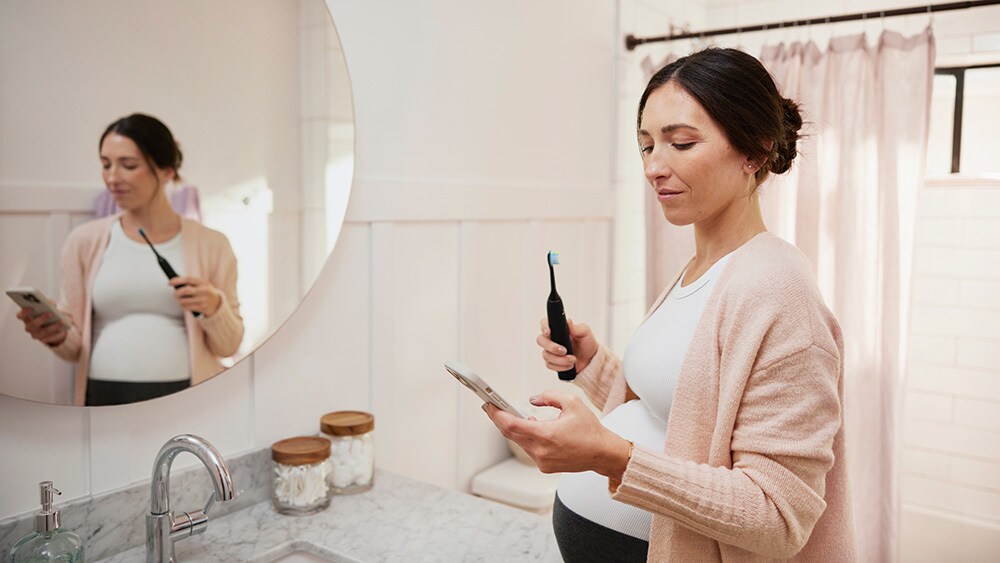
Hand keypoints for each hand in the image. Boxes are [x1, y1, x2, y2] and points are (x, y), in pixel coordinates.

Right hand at [16, 307, 68, 346]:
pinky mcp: (44, 340)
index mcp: (26, 317)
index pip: (20, 315)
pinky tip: (63, 328)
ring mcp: (36, 334)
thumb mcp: (49, 307)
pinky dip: (57, 332)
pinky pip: (51, 337)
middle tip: (51, 313)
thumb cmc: (49, 313)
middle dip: (41, 319)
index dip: (24, 312)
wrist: (54, 326)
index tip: (32, 307)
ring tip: (62, 321)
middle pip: (32, 324)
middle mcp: (29, 327)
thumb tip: (51, 303)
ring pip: (43, 331)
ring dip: (53, 326)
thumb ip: (49, 304)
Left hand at [170, 276, 220, 315]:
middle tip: (175, 294)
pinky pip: (187, 307)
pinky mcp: (202, 307)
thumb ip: (190, 283)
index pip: (188, 279)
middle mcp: (204, 290)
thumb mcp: (201, 285)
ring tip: (181, 301)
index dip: (177, 280)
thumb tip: (174, 283)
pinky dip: (183, 306)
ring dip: (179, 301)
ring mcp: (203, 299)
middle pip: (185, 290)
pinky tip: (186, 305)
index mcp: (203, 282)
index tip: (169, 283)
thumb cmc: (204, 292)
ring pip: (184, 300)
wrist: (217, 303)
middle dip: (177, 293)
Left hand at [482, 390, 630, 477]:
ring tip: (512, 415)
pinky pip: (529, 450)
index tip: (489, 405)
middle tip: (492, 407)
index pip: (511, 425)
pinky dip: (526, 438)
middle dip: (499, 420)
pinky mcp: (545, 467)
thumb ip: (548, 396)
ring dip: (514, 429)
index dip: (496, 414)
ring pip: (519, 442)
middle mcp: (541, 450)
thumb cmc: (590, 429)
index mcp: (546, 434)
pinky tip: (531, 428)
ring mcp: (542, 461)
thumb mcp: (572, 402)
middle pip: (510, 434)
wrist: (602, 453)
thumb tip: (532, 400)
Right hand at [537, 317, 597, 373]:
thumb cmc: (587, 344)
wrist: (590, 361)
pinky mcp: (552, 362)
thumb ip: (576, 327)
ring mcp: (550, 351)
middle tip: (564, 350)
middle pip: (540, 340)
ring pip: (546, 355)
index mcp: (558, 329)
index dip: (543, 327)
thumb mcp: (585, 333)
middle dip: (551, 347)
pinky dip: (561, 366)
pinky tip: (570, 365)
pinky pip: (550, 365)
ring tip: (573, 359)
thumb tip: (568, 322)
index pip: (544, 323)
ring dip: (560, 359)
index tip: (548, 332)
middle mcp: (552, 339)